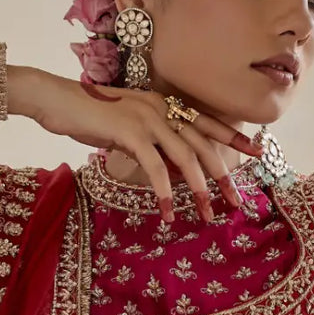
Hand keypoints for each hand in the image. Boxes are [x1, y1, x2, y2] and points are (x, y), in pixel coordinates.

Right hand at [7, 66, 259, 222]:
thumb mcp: (126, 127)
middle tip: (238, 201)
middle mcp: (161, 108)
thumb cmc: (88, 115)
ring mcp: (147, 119)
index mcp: (163, 104)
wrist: (56, 100)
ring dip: (199, 189)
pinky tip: (168, 213)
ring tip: (208, 214)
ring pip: (185, 158)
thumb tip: (171, 169)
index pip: (205, 121)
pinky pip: (155, 168)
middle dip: (223, 174)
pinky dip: (164, 193)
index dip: (232, 136)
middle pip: (203, 144)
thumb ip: (151, 142)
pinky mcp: (129, 133)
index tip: (257, 150)